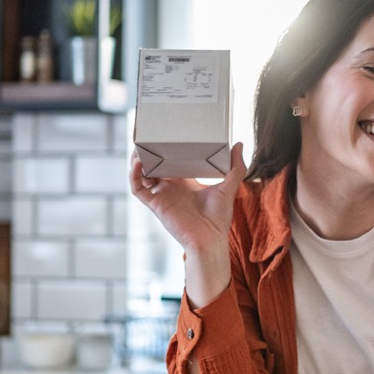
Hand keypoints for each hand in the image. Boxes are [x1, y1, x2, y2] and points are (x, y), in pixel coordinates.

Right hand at [129, 143, 246, 306]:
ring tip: (138, 146)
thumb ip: (236, 167)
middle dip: (148, 151)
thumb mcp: (229, 187)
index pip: (172, 161)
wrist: (210, 239)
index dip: (166, 149)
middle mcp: (171, 186)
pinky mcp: (155, 204)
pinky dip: (134, 176)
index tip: (167, 134)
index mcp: (185, 181)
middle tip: (148, 135)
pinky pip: (137, 188)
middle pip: (153, 165)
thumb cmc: (219, 218)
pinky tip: (138, 163)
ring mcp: (161, 194)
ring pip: (141, 174)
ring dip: (137, 160)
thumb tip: (239, 144)